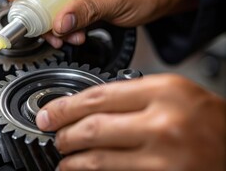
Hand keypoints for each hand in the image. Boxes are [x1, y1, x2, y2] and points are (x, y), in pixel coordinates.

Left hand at [36, 74, 225, 170]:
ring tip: (64, 160)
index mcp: (163, 92)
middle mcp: (163, 123)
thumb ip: (129, 96)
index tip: (49, 114)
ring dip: (74, 162)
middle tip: (54, 136)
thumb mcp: (170, 93)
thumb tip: (83, 106)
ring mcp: (164, 158)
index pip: (98, 97)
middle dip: (64, 135)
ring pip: (100, 160)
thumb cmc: (205, 119)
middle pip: (94, 128)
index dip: (65, 107)